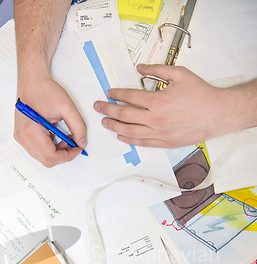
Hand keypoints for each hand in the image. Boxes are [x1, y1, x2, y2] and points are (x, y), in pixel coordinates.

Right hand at [14, 75, 86, 166]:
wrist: (32, 79)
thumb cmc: (44, 89)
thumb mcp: (67, 107)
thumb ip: (78, 127)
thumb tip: (82, 143)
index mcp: (30, 131)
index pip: (51, 157)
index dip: (68, 156)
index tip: (78, 148)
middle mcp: (22, 137)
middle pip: (46, 160)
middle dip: (63, 154)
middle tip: (73, 143)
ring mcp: (20, 137)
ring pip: (43, 157)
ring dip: (57, 151)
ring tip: (65, 136)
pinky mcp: (22, 136)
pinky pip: (38, 150)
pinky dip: (50, 147)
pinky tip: (56, 134)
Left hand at [93, 64, 231, 147]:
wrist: (216, 114)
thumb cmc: (200, 95)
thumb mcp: (180, 74)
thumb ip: (157, 69)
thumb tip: (140, 67)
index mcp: (157, 101)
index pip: (130, 97)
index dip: (117, 94)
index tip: (109, 93)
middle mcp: (155, 119)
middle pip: (124, 115)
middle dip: (108, 110)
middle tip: (98, 107)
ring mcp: (159, 133)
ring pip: (130, 131)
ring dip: (114, 126)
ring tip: (105, 122)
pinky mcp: (164, 143)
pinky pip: (142, 143)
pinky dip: (129, 139)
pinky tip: (121, 135)